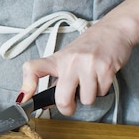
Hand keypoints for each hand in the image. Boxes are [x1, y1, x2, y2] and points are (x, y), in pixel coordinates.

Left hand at [19, 21, 133, 114]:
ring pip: (86, 99)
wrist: (114, 29)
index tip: (24, 99)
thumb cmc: (89, 46)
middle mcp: (70, 61)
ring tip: (91, 82)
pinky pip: (102, 93)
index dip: (27, 86)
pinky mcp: (106, 68)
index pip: (33, 69)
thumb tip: (48, 103)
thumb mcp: (67, 59)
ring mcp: (88, 65)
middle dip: (67, 108)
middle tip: (70, 105)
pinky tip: (101, 77)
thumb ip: (57, 79)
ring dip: (89, 96)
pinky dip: (102, 90)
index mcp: (57, 59)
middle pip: (62, 98)